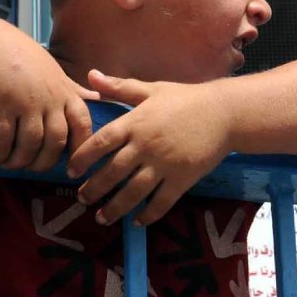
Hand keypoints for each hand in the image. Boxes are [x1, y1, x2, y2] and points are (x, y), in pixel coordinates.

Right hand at [0, 30, 96, 171]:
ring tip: (10, 164)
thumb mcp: (55, 73)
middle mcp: (50, 98)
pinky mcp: (1, 104)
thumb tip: (97, 100)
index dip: (80, 148)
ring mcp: (26, 101)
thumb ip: (74, 90)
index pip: (83, 124)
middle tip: (32, 168)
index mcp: (65, 92)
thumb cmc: (23, 58)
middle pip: (56, 141)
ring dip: (20, 161)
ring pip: (30, 144)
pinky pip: (3, 138)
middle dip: (45, 162)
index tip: (72, 167)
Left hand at [67, 71, 234, 225]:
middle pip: (112, 172)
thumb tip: (90, 75)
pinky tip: (138, 221)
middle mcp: (145, 145)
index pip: (100, 143)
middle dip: (94, 189)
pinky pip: (161, 202)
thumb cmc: (186, 99)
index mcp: (135, 122)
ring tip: (102, 217)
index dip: (82, 159)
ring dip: (114, 208)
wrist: (224, 112)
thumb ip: (120, 87)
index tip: (72, 171)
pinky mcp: (182, 178)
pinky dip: (147, 214)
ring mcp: (164, 164)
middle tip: (83, 199)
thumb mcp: (151, 89)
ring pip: (132, 192)